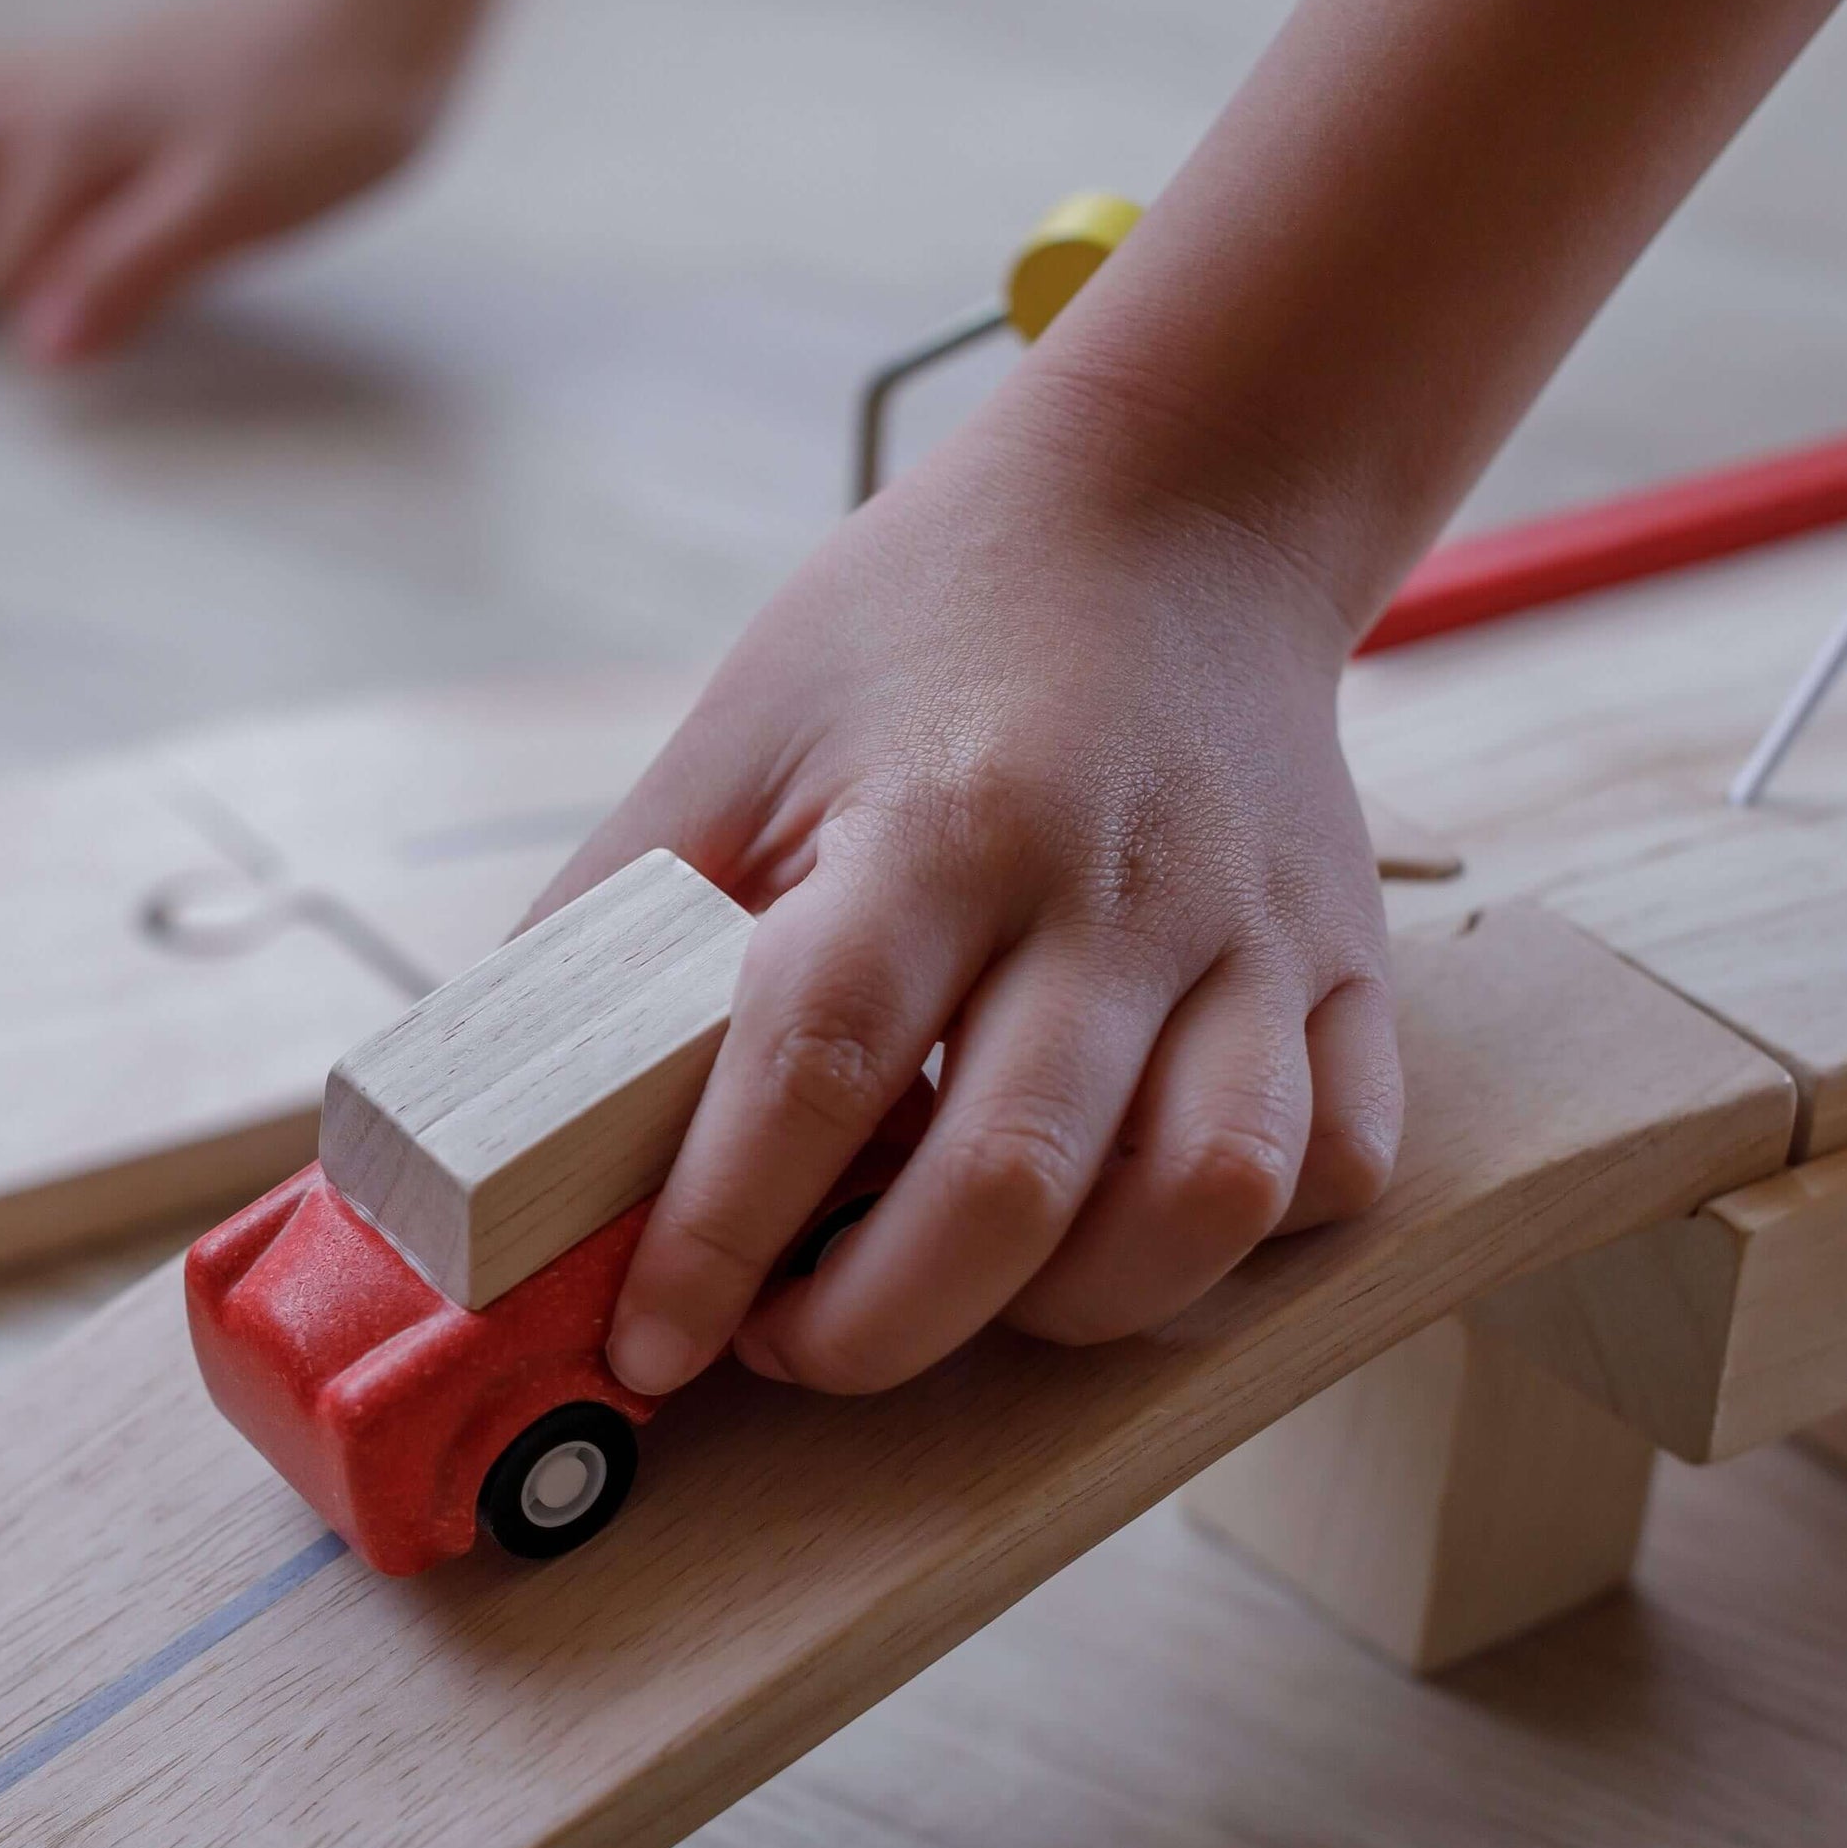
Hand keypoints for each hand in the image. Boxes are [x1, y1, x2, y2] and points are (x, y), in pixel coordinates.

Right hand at [0, 0, 494, 365]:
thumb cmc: (327, 98)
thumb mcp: (231, 209)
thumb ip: (126, 275)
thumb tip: (38, 347)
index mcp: (68, 138)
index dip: (41, 318)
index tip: (115, 322)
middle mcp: (48, 93)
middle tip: (67, 288)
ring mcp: (73, 66)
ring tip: (62, 241)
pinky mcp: (112, 57)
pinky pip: (10, 98)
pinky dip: (19, 150)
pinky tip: (95, 184)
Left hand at [545, 374, 1401, 1398]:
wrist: (1175, 505)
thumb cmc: (926, 627)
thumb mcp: (738, 735)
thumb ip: (618, 922)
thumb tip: (496, 1111)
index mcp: (943, 819)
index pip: (817, 1067)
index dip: (718, 1234)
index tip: (647, 1342)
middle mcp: (1117, 887)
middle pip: (1013, 1184)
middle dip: (873, 1324)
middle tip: (784, 1340)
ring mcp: (1256, 935)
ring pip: (1202, 1203)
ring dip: (1062, 1310)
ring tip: (950, 1292)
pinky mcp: (1350, 968)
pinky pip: (1328, 1166)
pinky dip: (1226, 1243)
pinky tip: (1114, 1225)